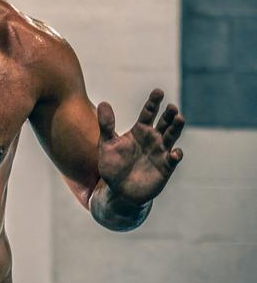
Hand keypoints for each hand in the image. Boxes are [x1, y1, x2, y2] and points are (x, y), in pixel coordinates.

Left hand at [97, 88, 184, 205]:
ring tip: (179, 118)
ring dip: (176, 128)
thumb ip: (106, 125)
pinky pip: (173, 159)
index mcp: (139, 131)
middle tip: (172, 107)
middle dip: (169, 114)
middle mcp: (153, 139)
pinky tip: (174, 152)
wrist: (119, 191)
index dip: (153, 102)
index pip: (148, 113)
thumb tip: (103, 103)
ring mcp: (161, 152)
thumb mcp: (106, 144)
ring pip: (172, 136)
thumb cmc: (112, 166)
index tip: (158, 92)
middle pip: (164, 123)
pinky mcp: (165, 167)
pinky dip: (175, 155)